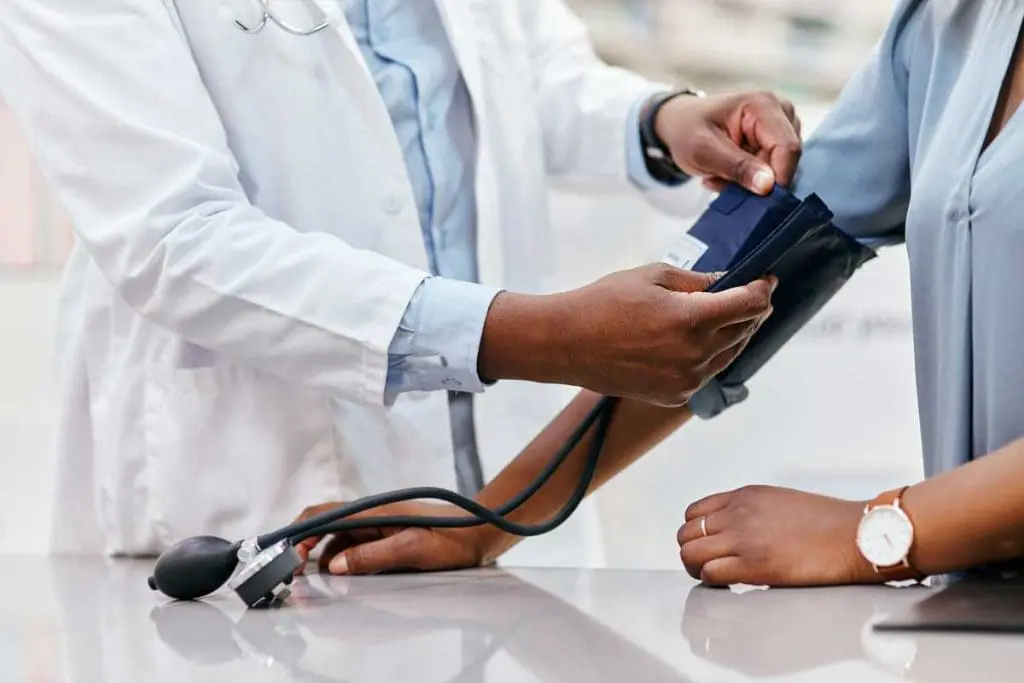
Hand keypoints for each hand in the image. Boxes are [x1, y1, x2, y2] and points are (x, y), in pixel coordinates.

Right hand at [291, 501, 491, 575]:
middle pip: (324, 524)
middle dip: (303, 546)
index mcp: (372, 511)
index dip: (297, 534)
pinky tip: (338, 574)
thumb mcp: (412, 549)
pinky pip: (352, 543)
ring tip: (310, 577)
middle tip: (292, 572)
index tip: (285, 556)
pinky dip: (338, 557)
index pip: (322, 515)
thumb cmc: (452, 537)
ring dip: (319, 554)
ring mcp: (377, 523)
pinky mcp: (385, 533)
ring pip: (336, 536)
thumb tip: (333, 565)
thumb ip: (371, 555)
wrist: (480, 530)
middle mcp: (370, 513)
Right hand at [480, 264, 775, 406]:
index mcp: (692, 319)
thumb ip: (697, 281)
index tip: (767, 279)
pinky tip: (696, 341)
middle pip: (745, 330)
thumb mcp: (652, 276)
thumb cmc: (603, 302)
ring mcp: (685, 380)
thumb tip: (727, 282)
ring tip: (727, 316)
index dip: (763, 289)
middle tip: (751, 295)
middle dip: (752, 310)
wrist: (565, 344)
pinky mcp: (673, 396)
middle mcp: (695, 354)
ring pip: (729, 355)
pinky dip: (709, 356)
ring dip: (733, 334)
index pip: (750, 304)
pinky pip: (705, 374)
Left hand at [654, 91, 801, 194]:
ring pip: (779, 169)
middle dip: (757, 180)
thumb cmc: (688, 130)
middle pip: (786, 160)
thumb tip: (768, 185)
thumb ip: (736, 167)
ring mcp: (781, 126)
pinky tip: (726, 173)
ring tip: (719, 174)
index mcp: (763, 104)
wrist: (681, 124)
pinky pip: (772, 171)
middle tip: (721, 181)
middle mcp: (780, 111)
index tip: (757, 201)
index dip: (778, 178)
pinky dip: (749, 180)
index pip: (787, 147)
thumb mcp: (703, 151)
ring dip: (749, 182)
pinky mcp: (777, 141)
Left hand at [677, 485, 875, 586]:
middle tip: (706, 564)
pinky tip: (728, 584)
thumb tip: (735, 529)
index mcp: (745, 496)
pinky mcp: (753, 564)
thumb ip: (751, 510)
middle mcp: (738, 513)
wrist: (855, 535)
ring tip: (714, 576)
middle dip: (692, 551)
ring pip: (690, 553)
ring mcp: (743, 538)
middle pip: (686, 533)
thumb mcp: (780, 501)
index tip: (705, 545)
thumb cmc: (828, 522)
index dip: (695, 532)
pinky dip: (713, 581)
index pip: (694, 512)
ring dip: (697, 568)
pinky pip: (710, 573)